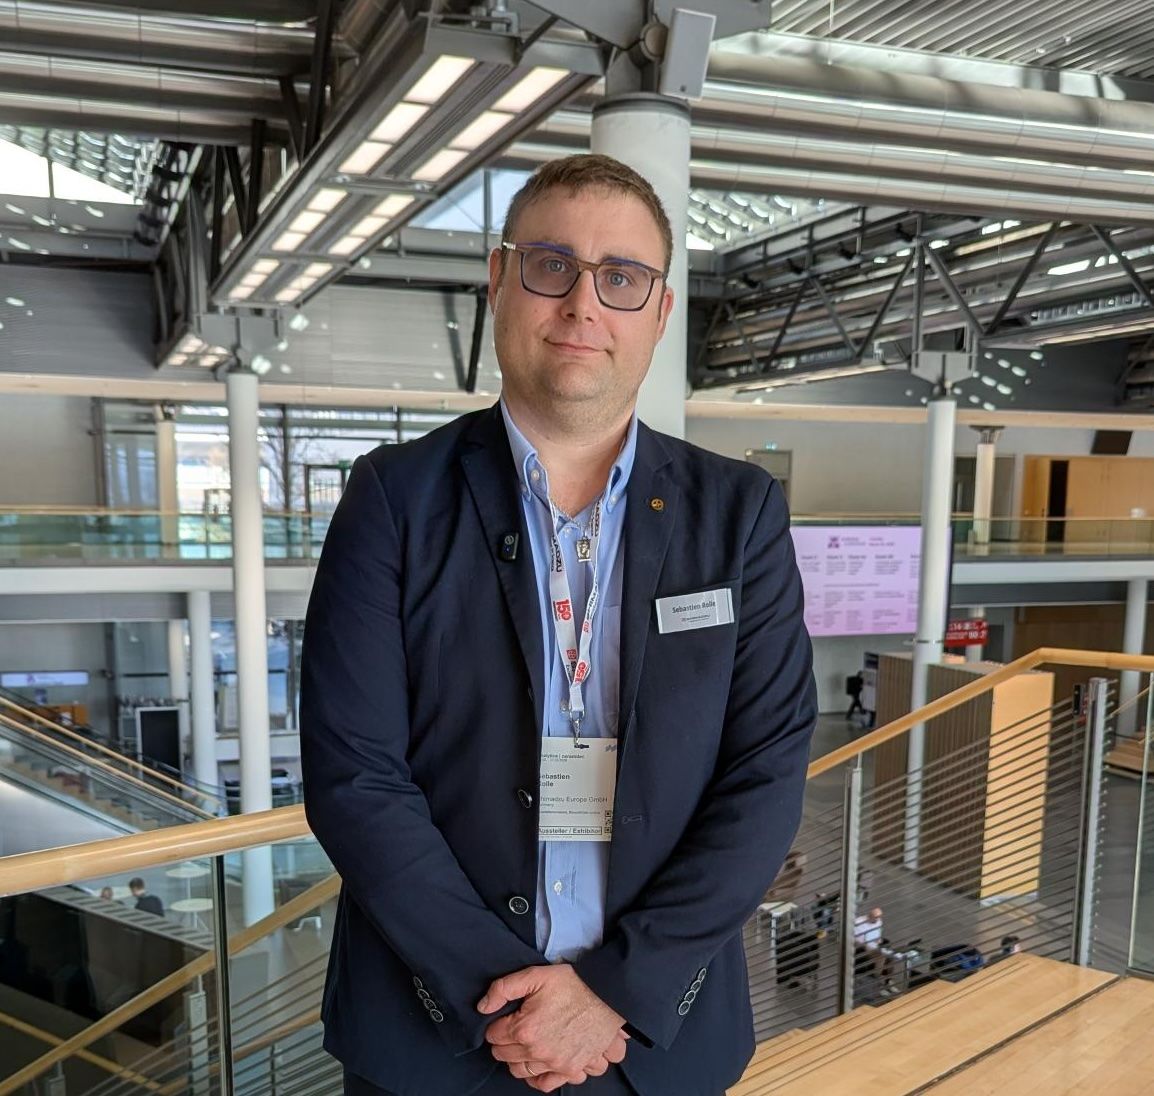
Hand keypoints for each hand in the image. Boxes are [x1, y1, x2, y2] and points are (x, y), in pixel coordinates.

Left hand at [478, 964, 627, 1090]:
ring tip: (525, 1045)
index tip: (504, 1018)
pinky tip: (539, 1064)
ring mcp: (555, 1064)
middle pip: (505, 1056)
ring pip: (521, 1072)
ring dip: (518, 1060)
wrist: (607, 995)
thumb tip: (483, 1007)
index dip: (496, 1024)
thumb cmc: (573, 984)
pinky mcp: (571, 1070)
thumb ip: (503, 988)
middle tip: (513, 1029)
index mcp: (525, 1028)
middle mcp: (538, 1051)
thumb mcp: (535, 975)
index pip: (494, 1035)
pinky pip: (546, 1084)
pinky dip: (539, 1077)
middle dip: (504, 1042)